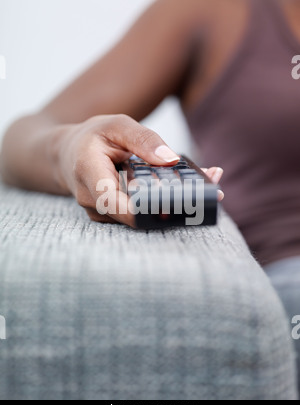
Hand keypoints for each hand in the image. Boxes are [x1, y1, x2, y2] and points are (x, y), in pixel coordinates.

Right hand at [57, 114, 223, 226]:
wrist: (68, 154)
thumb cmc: (92, 136)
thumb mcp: (116, 125)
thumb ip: (143, 140)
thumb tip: (171, 160)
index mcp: (90, 173)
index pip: (116, 203)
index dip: (148, 209)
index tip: (183, 204)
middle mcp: (92, 200)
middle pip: (135, 215)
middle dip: (174, 207)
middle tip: (213, 192)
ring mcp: (101, 212)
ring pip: (139, 217)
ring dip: (172, 206)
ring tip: (206, 187)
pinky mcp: (111, 215)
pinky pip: (137, 214)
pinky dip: (160, 204)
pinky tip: (184, 191)